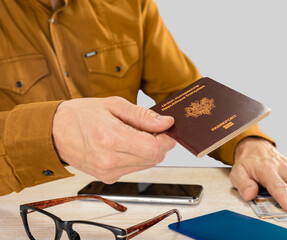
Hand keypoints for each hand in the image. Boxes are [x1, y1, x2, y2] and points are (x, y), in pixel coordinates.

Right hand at [52, 97, 175, 182]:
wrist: (55, 131)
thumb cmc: (82, 114)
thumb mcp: (114, 105)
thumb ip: (143, 116)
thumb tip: (166, 123)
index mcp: (111, 139)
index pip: (154, 148)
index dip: (166, 139)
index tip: (166, 129)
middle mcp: (110, 160)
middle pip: (153, 158)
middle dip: (158, 143)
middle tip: (150, 129)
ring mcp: (108, 172)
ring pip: (146, 165)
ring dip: (147, 151)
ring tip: (132, 135)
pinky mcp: (107, 178)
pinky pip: (134, 169)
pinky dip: (136, 157)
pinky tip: (124, 145)